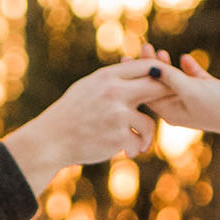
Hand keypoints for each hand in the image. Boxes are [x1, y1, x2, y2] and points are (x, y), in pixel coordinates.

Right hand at [2, 58, 161, 192]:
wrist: (51, 140)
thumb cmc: (70, 114)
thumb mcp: (88, 87)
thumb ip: (111, 80)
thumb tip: (136, 69)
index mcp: (107, 76)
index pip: (145, 66)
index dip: (160, 74)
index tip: (164, 85)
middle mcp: (114, 91)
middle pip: (155, 88)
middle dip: (165, 99)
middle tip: (167, 110)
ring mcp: (117, 114)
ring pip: (149, 123)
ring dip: (146, 136)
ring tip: (141, 143)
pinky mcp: (118, 136)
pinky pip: (138, 142)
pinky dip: (135, 149)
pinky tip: (128, 153)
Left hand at [143, 49, 219, 213]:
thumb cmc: (218, 107)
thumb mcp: (190, 90)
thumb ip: (169, 77)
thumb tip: (148, 66)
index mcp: (171, 112)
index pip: (147, 93)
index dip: (137, 75)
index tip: (127, 59)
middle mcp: (181, 106)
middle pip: (160, 85)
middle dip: (151, 67)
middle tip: (143, 47)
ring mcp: (195, 98)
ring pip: (176, 80)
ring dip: (168, 66)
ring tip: (160, 51)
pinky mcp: (210, 90)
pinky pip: (194, 77)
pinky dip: (189, 68)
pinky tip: (185, 58)